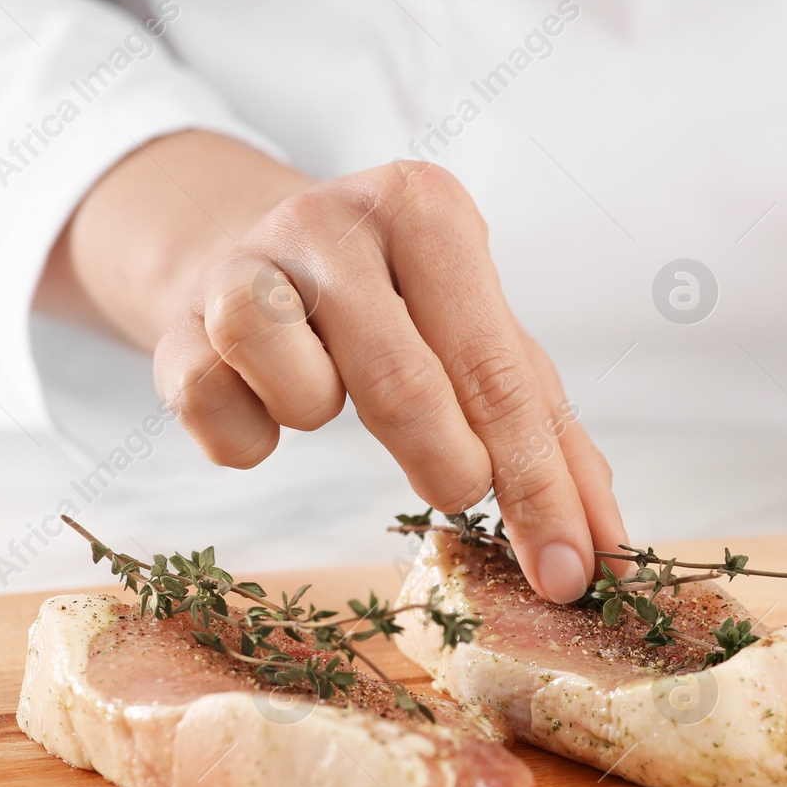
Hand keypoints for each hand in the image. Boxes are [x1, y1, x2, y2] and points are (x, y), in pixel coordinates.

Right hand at [41, 132, 625, 602]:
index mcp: (428, 211)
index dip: (540, 489)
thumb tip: (606, 548)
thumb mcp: (483, 341)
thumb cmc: (394, 307)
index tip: (571, 575)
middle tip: (458, 493)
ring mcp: (246, 263)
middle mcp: (334, 219)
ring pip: (293, 381)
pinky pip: (214, 410)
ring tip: (327, 397)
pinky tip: (260, 407)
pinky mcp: (179, 319)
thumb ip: (550, 437)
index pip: (500, 372)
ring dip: (318, 414)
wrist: (244, 251)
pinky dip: (245, 434)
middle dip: (448, 467)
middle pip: (406, 381)